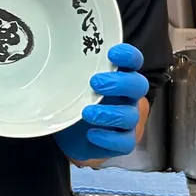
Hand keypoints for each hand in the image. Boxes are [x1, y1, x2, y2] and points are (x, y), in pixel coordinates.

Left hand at [56, 43, 148, 163]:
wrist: (70, 137)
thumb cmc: (75, 102)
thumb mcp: (72, 84)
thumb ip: (73, 71)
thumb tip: (57, 56)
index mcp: (119, 78)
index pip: (133, 62)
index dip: (128, 56)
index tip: (112, 53)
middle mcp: (128, 97)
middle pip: (138, 85)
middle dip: (119, 83)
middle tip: (95, 83)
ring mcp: (128, 121)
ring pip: (130, 115)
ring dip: (109, 113)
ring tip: (88, 113)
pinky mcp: (123, 142)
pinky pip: (124, 142)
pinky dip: (108, 138)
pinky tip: (92, 134)